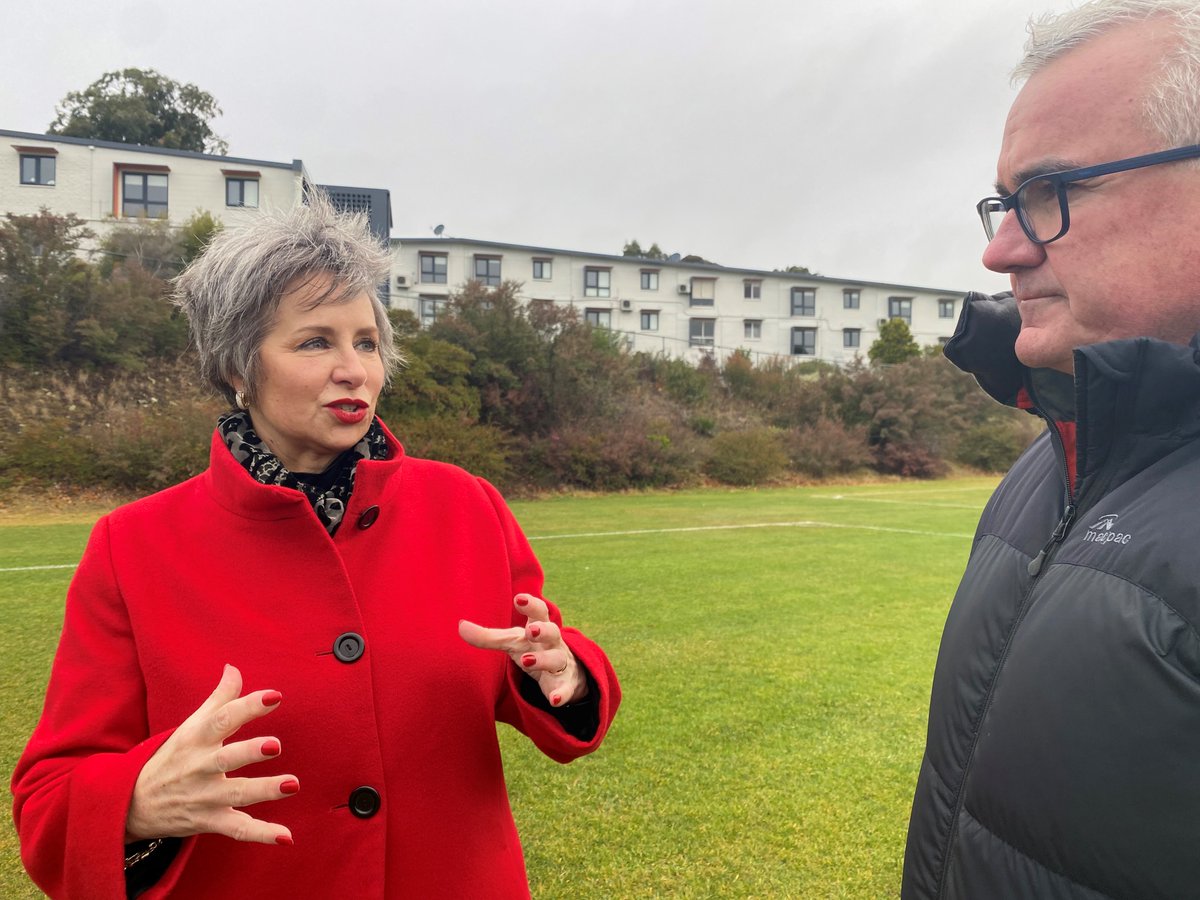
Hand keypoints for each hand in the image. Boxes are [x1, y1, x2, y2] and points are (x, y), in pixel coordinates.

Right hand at [125, 664, 296, 845]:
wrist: (131, 804)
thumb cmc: (172, 757)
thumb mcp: (190, 726)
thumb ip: (219, 699)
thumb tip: (234, 667)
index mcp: (196, 739)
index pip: (222, 719)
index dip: (248, 706)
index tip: (275, 696)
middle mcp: (200, 767)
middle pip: (226, 758)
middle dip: (249, 752)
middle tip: (275, 745)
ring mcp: (205, 796)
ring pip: (236, 794)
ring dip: (264, 790)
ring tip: (292, 784)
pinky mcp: (209, 821)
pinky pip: (237, 829)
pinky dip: (261, 834)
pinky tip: (286, 836)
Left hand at [459, 594, 588, 706]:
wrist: (565, 671)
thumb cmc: (533, 648)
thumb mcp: (513, 641)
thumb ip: (488, 636)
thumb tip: (460, 626)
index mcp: (539, 627)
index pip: (538, 611)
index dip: (530, 604)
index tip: (519, 599)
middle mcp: (552, 642)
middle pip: (552, 631)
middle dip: (543, 629)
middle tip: (531, 630)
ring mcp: (560, 662)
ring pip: (556, 658)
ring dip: (543, 659)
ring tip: (527, 661)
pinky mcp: (565, 684)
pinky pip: (565, 689)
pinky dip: (561, 693)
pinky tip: (554, 699)